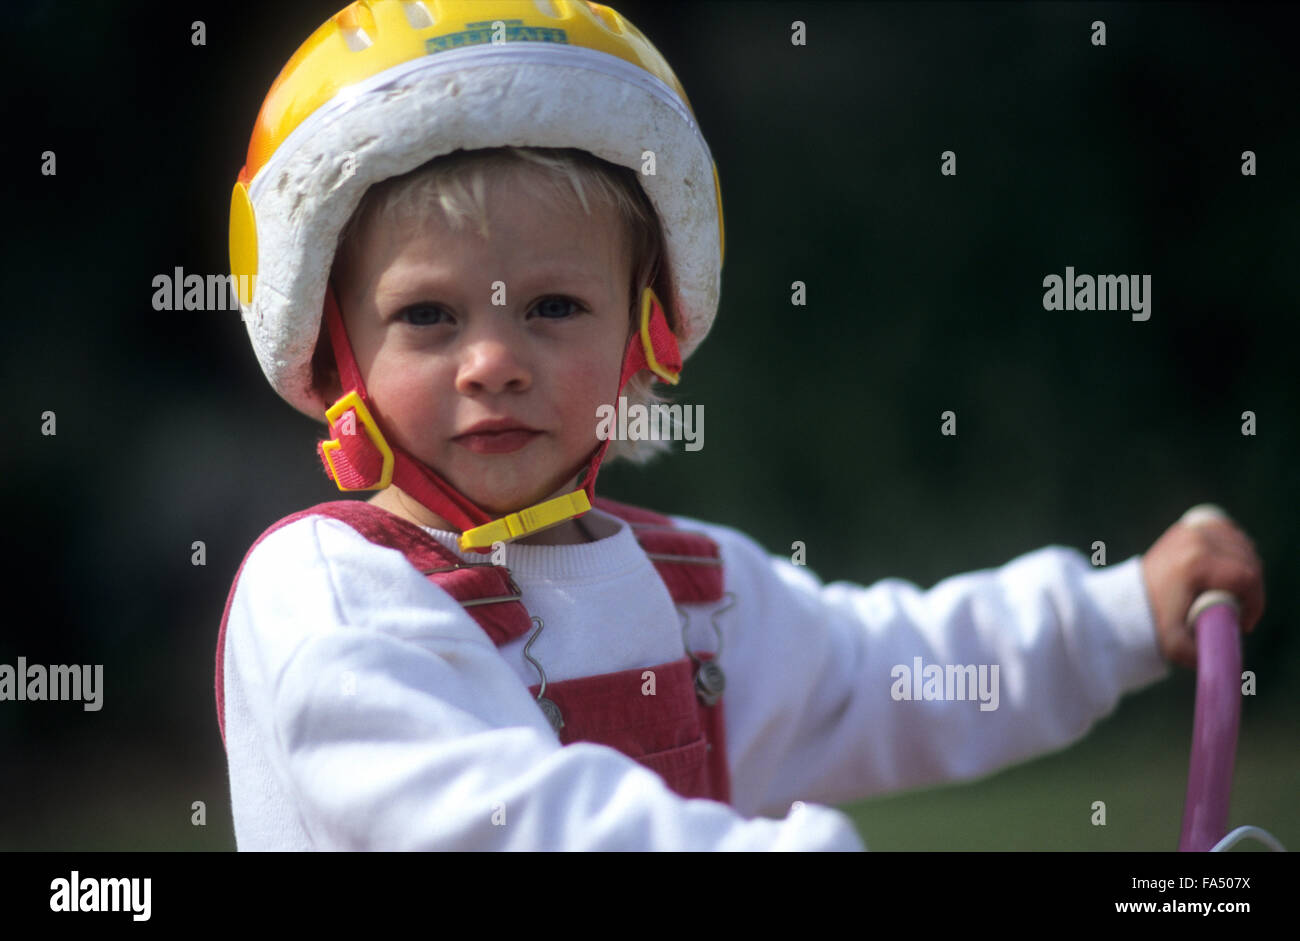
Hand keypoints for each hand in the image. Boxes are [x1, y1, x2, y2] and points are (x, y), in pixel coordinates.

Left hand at [1140, 504, 1264, 668]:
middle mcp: (1196, 539)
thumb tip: (1231, 661)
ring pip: (1244, 547)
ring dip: (1246, 571)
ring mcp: (1194, 529)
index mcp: (1196, 563)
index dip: (1254, 603)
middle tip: (1237, 611)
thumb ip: (1203, 656)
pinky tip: (1228, 570)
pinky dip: (1236, 550)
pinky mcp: (1192, 526)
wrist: (1126, 598)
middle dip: (1251, 590)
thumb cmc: (1152, 622)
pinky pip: (1231, 534)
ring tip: (1231, 594)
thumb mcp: (1175, 646)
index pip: (1246, 578)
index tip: (1243, 623)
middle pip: (1249, 562)